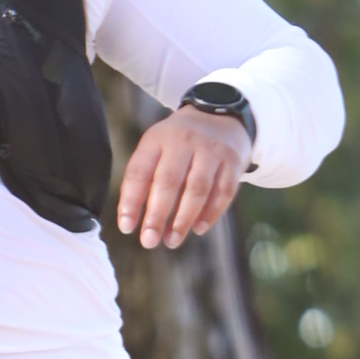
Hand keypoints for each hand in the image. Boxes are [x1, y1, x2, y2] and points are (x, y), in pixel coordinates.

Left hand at [115, 105, 249, 250]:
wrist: (219, 116)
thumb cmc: (177, 145)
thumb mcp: (155, 149)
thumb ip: (142, 179)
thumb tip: (130, 222)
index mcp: (157, 139)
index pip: (140, 172)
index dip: (131, 201)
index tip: (126, 228)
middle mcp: (184, 141)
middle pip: (169, 181)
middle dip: (157, 215)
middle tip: (149, 242)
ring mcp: (211, 150)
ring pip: (197, 189)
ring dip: (184, 219)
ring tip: (172, 240)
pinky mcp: (233, 161)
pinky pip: (223, 191)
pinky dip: (211, 213)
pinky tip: (198, 229)